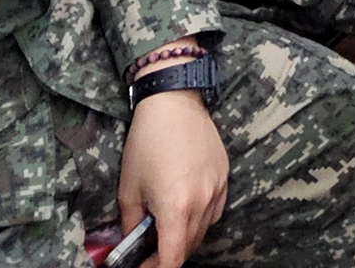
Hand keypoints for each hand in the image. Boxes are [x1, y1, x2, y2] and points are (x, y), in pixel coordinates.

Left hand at [118, 87, 228, 267]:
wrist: (174, 103)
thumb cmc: (147, 142)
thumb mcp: (129, 187)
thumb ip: (131, 223)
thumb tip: (131, 243)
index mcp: (176, 207)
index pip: (173, 258)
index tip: (142, 267)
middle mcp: (202, 202)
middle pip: (190, 246)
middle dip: (168, 254)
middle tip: (148, 251)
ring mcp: (217, 189)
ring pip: (204, 229)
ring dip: (185, 236)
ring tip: (166, 228)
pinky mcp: (225, 177)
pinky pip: (215, 210)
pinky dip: (201, 218)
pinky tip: (186, 209)